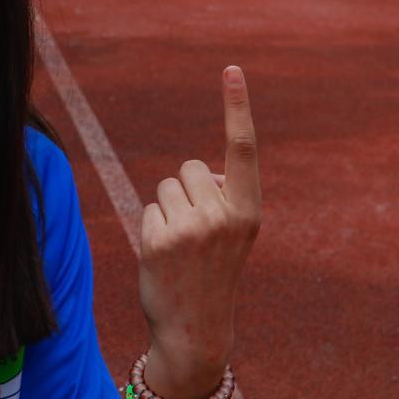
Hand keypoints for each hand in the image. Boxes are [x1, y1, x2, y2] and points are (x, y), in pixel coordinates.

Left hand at [137, 66, 261, 398]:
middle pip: (188, 169)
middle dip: (186, 190)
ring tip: (181, 246)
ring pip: (165, 187)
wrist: (196, 329)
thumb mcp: (232, 235)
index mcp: (249, 210)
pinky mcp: (160, 240)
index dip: (237, 107)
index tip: (231, 69)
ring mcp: (191, 228)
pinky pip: (149, 210)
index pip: (241, 148)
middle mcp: (224, 215)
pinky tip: (164, 257)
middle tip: (196, 233)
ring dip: (167, 210)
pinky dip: (152, 228)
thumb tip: (195, 173)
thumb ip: (221, 198)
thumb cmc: (213, 274)